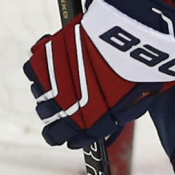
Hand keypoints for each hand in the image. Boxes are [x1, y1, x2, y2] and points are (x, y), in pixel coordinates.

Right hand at [23, 0, 174, 149]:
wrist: (130, 34)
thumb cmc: (141, 65)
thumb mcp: (140, 98)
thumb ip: (123, 114)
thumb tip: (113, 124)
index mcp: (92, 122)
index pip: (73, 140)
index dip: (74, 137)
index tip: (73, 135)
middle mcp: (67, 109)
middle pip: (51, 126)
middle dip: (57, 119)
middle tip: (66, 106)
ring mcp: (52, 86)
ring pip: (40, 98)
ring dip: (49, 93)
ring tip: (63, 79)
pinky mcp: (43, 61)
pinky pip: (32, 71)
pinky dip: (41, 66)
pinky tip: (56, 59)